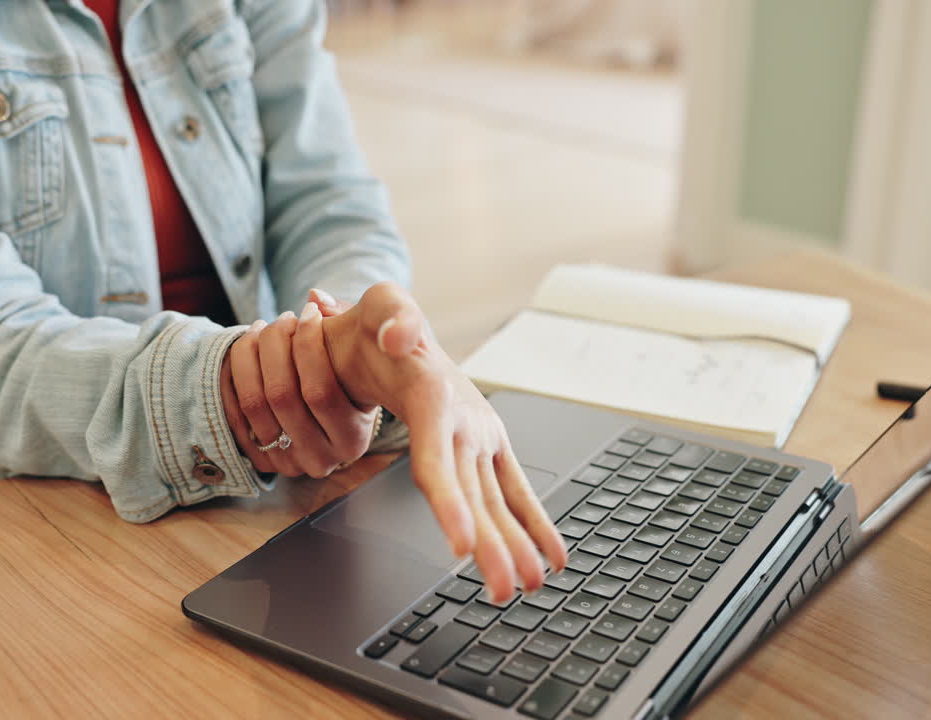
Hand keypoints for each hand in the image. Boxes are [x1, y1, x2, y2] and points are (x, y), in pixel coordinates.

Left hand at [220, 305, 377, 477]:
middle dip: (276, 345)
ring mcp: (288, 463)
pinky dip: (233, 378)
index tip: (308, 313)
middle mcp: (322, 459)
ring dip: (250, 356)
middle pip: (282, 395)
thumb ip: (346, 319)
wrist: (334, 410)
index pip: (320, 392)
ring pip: (254, 402)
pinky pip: (234, 414)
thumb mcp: (364, 349)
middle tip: (281, 319)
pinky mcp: (262, 460)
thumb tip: (315, 299)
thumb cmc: (354, 371)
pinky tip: (245, 351)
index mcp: (354, 438)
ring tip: (262, 329)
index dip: (309, 345)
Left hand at [320, 283, 567, 601]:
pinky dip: (533, 525)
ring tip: (529, 587)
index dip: (451, 503)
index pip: (440, 459)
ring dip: (514, 546)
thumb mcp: (380, 305)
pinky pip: (514, 491)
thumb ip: (390, 316)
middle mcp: (467, 422)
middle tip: (506, 588)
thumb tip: (399, 337)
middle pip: (477, 493)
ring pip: (496, 501)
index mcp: (435, 398)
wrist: (394, 330)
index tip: (460, 544)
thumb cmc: (381, 324)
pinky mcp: (490, 446)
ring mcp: (482, 437)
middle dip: (494, 544)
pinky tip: (550, 559)